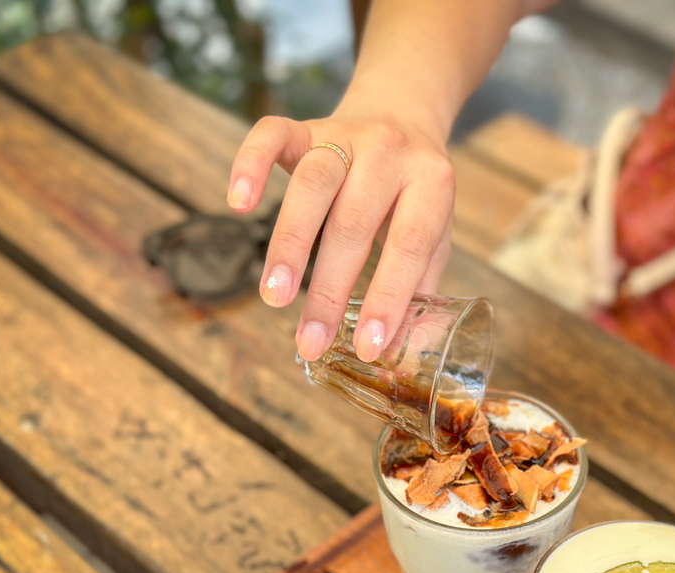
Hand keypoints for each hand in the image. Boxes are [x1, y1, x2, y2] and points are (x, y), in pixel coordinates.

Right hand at [227, 110, 454, 362]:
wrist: (403, 113)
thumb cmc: (417, 192)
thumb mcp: (436, 233)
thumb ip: (419, 286)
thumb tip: (396, 356)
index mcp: (433, 183)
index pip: (410, 244)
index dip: (388, 298)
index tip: (366, 347)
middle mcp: (390, 152)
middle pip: (353, 222)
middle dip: (329, 289)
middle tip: (309, 342)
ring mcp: (345, 133)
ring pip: (311, 184)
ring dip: (289, 243)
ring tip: (273, 296)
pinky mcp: (306, 124)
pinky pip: (271, 134)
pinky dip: (249, 164)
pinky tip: (238, 203)